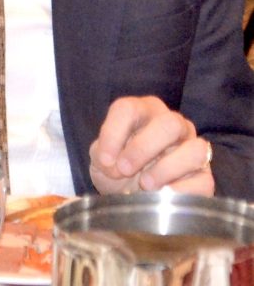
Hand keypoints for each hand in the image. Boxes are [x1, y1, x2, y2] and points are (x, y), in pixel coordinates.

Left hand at [89, 96, 214, 195]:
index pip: (129, 109)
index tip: (105, 160)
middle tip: (124, 169)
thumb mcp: (103, 160)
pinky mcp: (204, 178)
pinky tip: (163, 196)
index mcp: (143, 112)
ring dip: (167, 168)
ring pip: (195, 149)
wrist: (132, 199)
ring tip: (145, 184)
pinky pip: (203, 181)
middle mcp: (172, 124)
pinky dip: (181, 191)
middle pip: (169, 124)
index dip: (113, 133)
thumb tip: (112, 163)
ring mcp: (192, 149)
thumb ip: (102, 154)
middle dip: (143, 147)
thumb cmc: (117, 171)